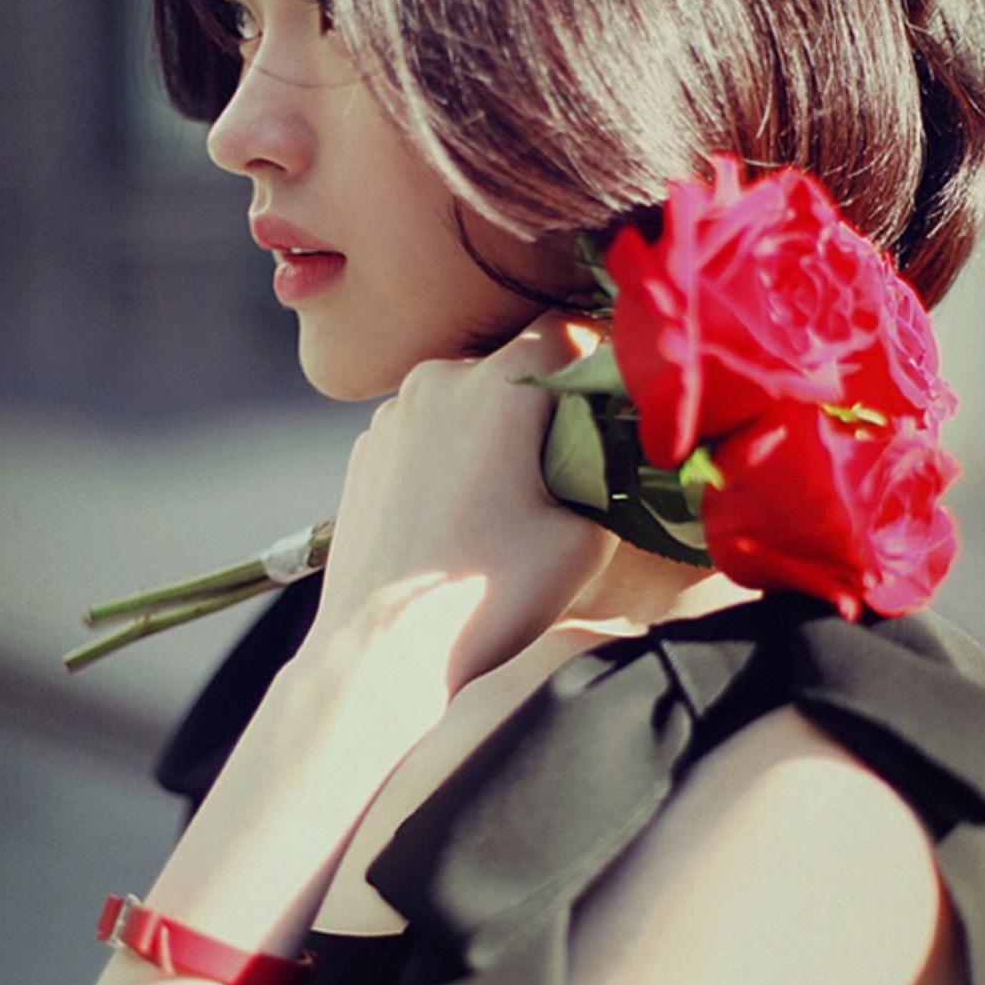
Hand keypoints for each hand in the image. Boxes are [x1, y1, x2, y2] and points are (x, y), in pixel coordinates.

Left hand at [310, 316, 616, 691]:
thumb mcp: (586, 538)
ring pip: (465, 400)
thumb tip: (620, 445)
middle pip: (512, 367)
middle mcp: (438, 381)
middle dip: (544, 405)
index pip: (567, 332)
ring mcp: (391, 416)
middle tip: (567, 465)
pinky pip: (425, 433)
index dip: (597, 365)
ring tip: (506, 501)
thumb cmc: (487, 598)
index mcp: (498, 387)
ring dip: (492, 431)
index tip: (613, 408)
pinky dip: (449, 456)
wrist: (380, 652)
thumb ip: (612, 470)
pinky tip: (459, 516)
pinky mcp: (364, 453)